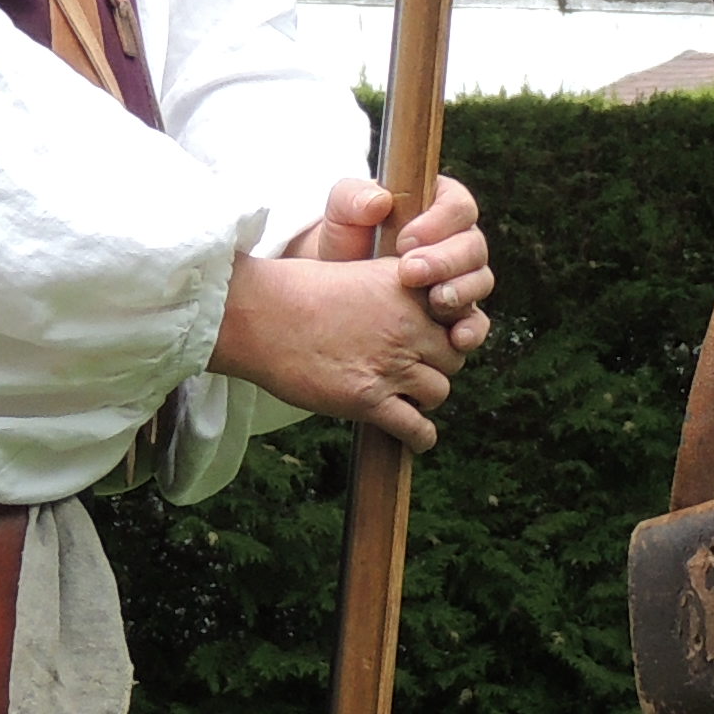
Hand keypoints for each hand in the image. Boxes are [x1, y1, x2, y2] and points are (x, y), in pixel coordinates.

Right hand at [211, 179, 485, 448]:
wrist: (258, 315)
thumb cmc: (296, 291)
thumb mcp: (359, 275)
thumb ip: (393, 293)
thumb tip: (411, 313)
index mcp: (408, 288)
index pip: (456, 317)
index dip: (445, 332)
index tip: (431, 342)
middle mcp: (409, 325)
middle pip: (452, 357)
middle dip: (436, 366)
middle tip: (413, 372)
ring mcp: (391, 364)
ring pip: (439, 392)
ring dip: (425, 398)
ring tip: (406, 400)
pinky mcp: (368, 399)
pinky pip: (416, 428)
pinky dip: (420, 437)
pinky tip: (415, 438)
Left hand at [282, 172, 495, 338]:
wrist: (337, 282)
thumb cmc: (347, 236)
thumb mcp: (342, 211)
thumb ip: (353, 197)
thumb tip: (379, 202)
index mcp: (438, 206)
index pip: (458, 206)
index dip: (439, 222)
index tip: (405, 240)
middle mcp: (457, 241)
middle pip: (473, 247)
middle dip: (445, 261)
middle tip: (410, 273)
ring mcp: (461, 279)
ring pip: (480, 282)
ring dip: (461, 293)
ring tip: (434, 302)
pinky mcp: (457, 314)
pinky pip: (476, 323)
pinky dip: (470, 330)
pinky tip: (455, 338)